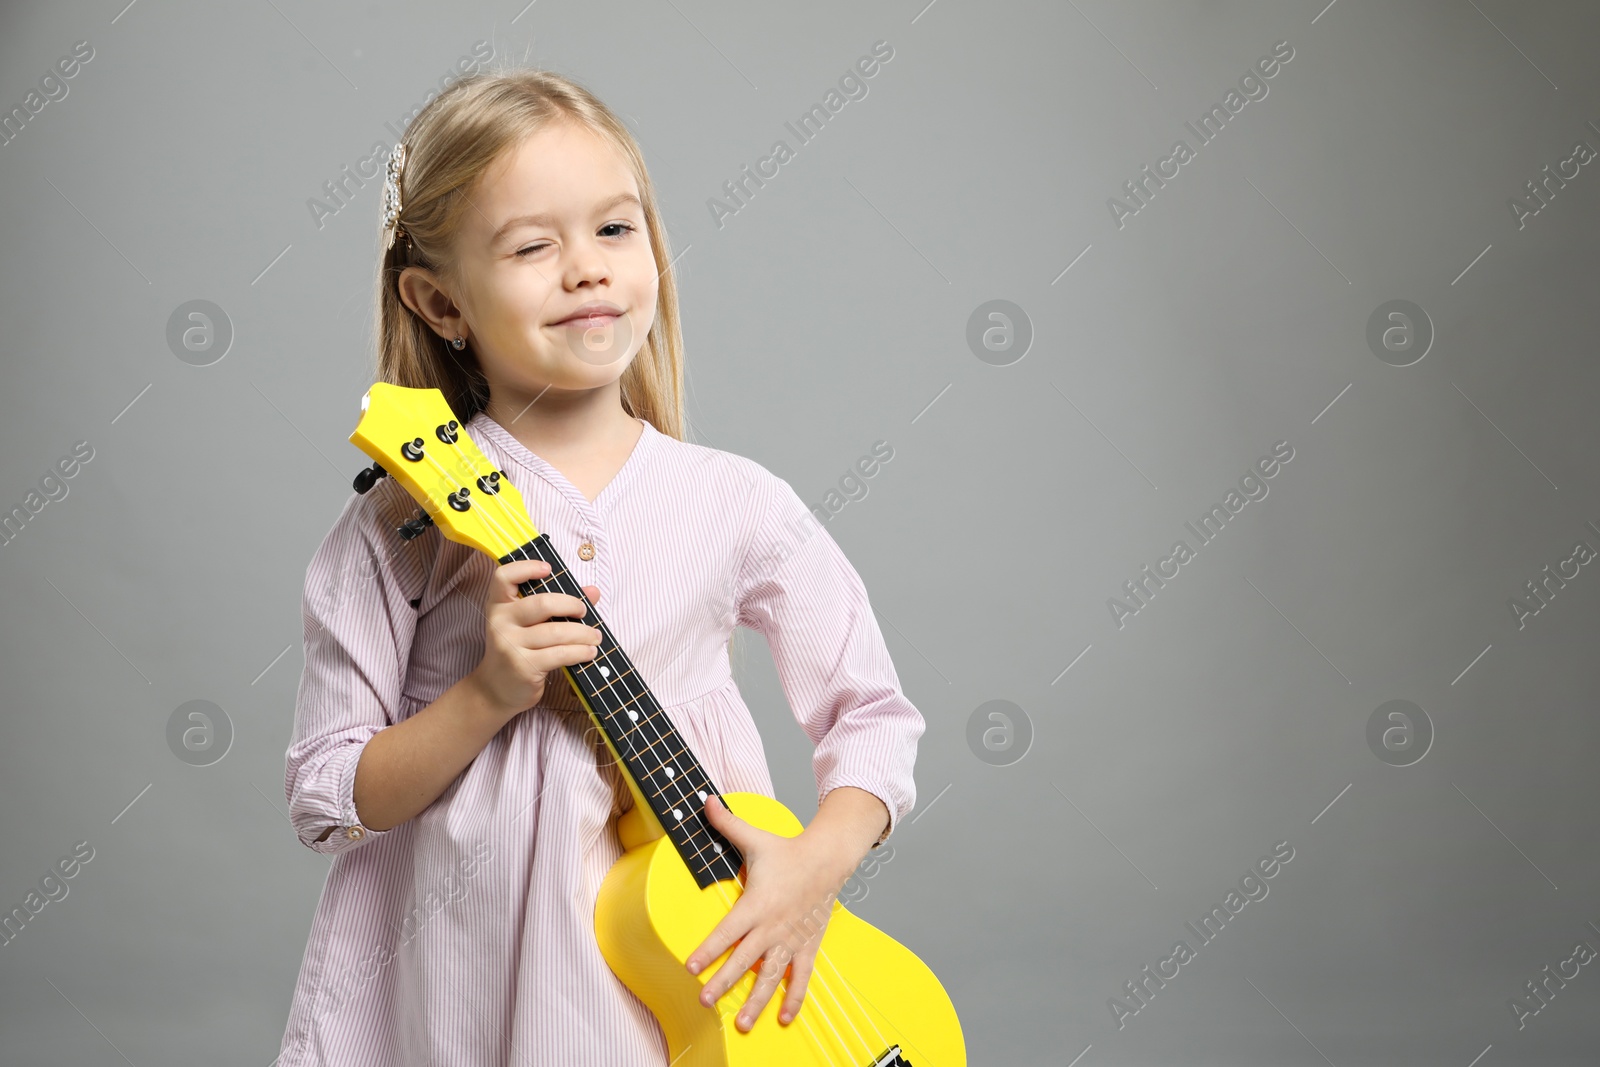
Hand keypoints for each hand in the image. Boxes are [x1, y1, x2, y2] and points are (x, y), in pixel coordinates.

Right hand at [467, 558, 601, 718]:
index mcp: (499, 605)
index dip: (526, 568)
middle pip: (542, 603)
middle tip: (584, 611)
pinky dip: (580, 652)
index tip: (549, 569)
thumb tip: (593, 591)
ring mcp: (510, 645)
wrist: (495, 689)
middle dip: (571, 605)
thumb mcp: (529, 624)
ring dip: (583, 633)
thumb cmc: (518, 649)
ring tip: (595, 636)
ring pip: (556, 632)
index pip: (504, 577)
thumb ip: (558, 605)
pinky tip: (589, 652)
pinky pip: (559, 654)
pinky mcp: (524, 666)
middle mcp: (500, 622)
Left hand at [684, 795, 859, 1032]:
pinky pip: (801, 976)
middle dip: (724, 982)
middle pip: (745, 960)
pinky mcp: (806, 944)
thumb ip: (726, 823)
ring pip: (772, 975)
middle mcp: (772, 926)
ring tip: (742, 1022)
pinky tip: (785, 1018)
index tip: (691, 967)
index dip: (708, 950)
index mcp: (757, 903)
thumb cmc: (789, 851)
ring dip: (757, 1000)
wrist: (829, 858)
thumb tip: (703, 802)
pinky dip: (794, 997)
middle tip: (705, 1000)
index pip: (727, 931)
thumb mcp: (755, 837)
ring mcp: (790, 939)